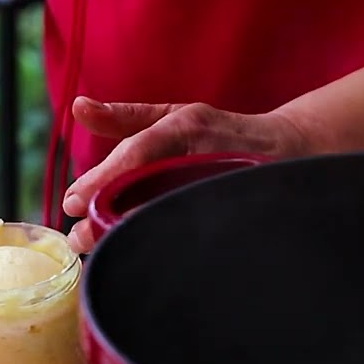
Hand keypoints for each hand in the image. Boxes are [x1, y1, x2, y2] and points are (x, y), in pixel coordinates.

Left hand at [60, 97, 312, 252]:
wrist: (293, 148)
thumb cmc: (219, 133)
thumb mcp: (172, 118)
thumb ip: (123, 117)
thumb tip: (78, 107)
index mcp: (187, 125)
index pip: (137, 153)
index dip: (101, 179)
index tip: (71, 203)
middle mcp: (207, 151)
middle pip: (150, 190)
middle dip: (109, 217)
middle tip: (79, 238)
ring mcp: (228, 182)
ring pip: (171, 214)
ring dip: (134, 234)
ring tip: (102, 248)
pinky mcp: (244, 210)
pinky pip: (198, 234)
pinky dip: (167, 243)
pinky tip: (144, 256)